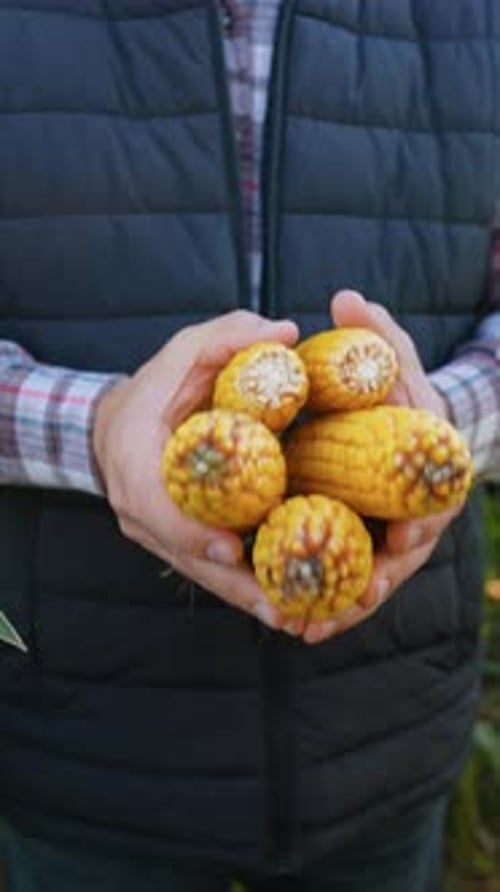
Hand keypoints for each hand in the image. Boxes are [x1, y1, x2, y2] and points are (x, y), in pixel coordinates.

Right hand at [93, 310, 297, 629]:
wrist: (120, 422)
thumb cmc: (158, 385)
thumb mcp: (185, 350)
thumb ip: (228, 337)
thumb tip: (286, 335)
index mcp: (134, 457)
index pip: (154, 502)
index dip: (191, 530)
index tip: (232, 551)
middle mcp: (138, 505)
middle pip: (184, 554)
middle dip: (233, 583)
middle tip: (283, 605)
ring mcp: (155, 529)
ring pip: (200, 571)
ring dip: (245, 596)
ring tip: (295, 617)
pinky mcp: (176, 539)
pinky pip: (209, 568)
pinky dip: (244, 586)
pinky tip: (286, 603)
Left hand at [302, 290, 463, 644]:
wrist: (399, 427)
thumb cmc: (402, 394)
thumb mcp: (396, 361)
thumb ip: (377, 336)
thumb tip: (344, 299)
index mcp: (431, 481)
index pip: (428, 515)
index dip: (412, 536)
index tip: (393, 551)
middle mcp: (414, 518)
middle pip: (394, 564)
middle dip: (365, 591)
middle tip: (330, 610)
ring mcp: (386, 537)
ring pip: (366, 582)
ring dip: (339, 609)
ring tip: (302, 627)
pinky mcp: (359, 545)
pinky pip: (345, 579)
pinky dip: (326, 602)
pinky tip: (295, 622)